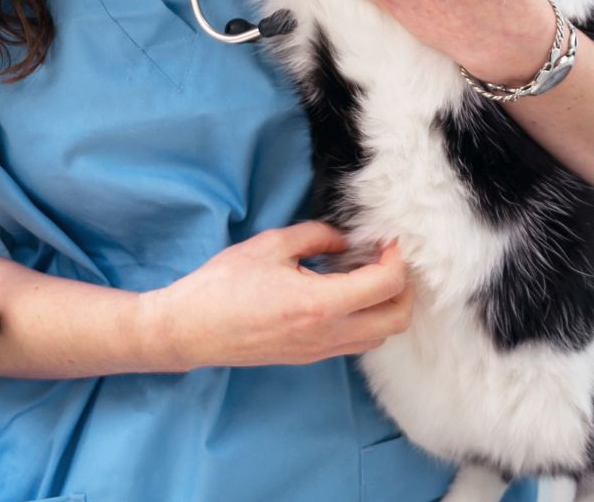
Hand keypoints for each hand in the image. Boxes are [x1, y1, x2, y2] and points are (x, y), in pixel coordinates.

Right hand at [140, 222, 412, 370]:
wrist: (188, 330)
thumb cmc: (224, 285)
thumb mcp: (272, 245)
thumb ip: (318, 236)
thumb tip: (346, 240)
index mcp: (320, 305)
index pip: (386, 286)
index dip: (397, 259)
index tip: (389, 241)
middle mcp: (327, 334)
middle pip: (396, 320)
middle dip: (404, 288)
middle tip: (388, 259)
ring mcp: (319, 351)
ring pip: (380, 336)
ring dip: (387, 306)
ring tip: (367, 274)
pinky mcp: (309, 357)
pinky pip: (356, 342)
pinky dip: (367, 318)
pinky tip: (346, 293)